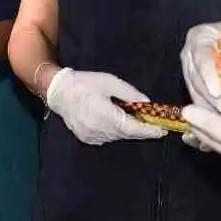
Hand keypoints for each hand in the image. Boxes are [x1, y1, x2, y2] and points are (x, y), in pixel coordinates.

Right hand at [45, 69, 166, 145]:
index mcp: (105, 115)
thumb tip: (147, 103)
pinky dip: (116, 131)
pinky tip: (118, 122)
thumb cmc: (85, 84)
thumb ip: (129, 94)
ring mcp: (92, 136)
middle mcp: (99, 130)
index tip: (162, 131)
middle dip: (141, 130)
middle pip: (126, 134)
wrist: (58, 92)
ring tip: (137, 121)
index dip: (148, 131)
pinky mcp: (87, 139)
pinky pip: (107, 137)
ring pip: (117, 137)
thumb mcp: (109, 82)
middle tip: (155, 125)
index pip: (132, 128)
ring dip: (129, 130)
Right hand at [181, 20, 220, 112]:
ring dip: (211, 111)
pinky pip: (201, 105)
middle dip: (211, 99)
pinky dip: (213, 116)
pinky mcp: (198, 90)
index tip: (217, 93)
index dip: (208, 76)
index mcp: (200, 36)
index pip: (201, 57)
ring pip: (196, 95)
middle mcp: (190, 55)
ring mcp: (192, 73)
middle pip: (196, 80)